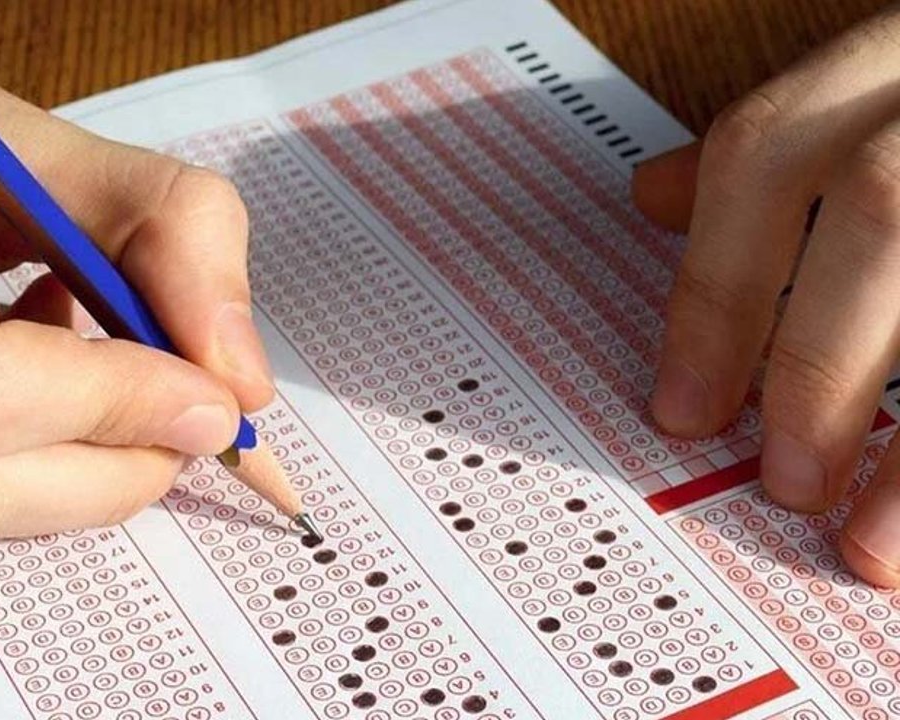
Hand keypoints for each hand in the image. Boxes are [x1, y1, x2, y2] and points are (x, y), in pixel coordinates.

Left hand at [634, 8, 899, 585]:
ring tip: (871, 540)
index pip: (766, 152)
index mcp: (898, 51)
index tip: (681, 410)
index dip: (713, 290)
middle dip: (820, 359)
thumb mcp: (879, 91)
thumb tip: (656, 199)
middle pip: (880, 206)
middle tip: (786, 481)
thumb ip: (786, 152)